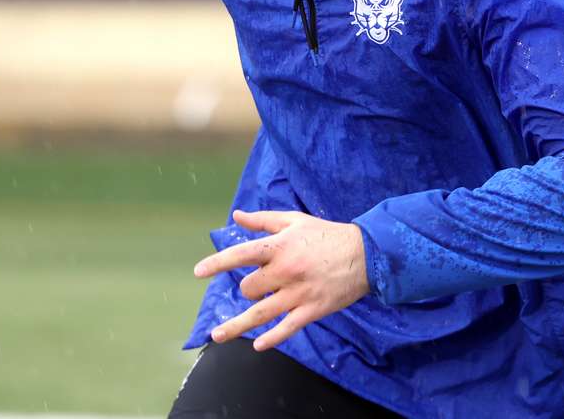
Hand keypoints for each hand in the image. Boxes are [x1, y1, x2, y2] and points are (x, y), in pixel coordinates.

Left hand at [193, 209, 369, 350]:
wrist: (366, 254)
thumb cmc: (326, 234)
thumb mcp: (295, 220)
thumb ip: (264, 220)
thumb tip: (237, 216)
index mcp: (280, 246)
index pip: (241, 254)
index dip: (217, 263)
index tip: (198, 272)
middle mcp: (285, 271)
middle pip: (250, 288)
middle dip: (248, 289)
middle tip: (259, 285)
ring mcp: (298, 293)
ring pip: (260, 313)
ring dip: (236, 326)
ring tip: (216, 336)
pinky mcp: (312, 310)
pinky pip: (286, 328)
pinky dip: (271, 339)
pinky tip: (257, 345)